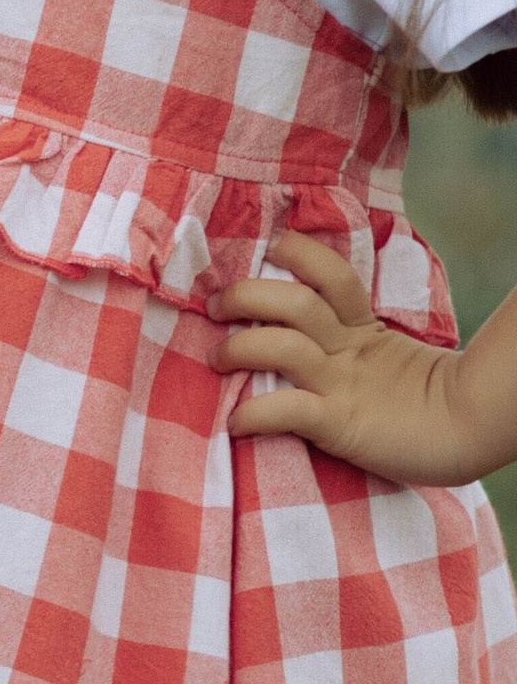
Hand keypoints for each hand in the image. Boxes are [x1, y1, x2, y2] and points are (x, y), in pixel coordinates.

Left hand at [216, 231, 489, 484]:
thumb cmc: (421, 404)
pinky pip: (287, 410)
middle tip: (215, 306)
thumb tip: (282, 329)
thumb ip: (344, 342)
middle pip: (295, 302)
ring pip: (283, 346)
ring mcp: (344, 384)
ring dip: (239, 348)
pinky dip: (253, 414)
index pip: (331, 273)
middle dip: (246, 296)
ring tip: (216, 359)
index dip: (299, 253)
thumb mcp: (383, 360)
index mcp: (364, 328)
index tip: (269, 247)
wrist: (467, 436)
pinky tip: (236, 422)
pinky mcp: (341, 424)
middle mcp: (350, 350)